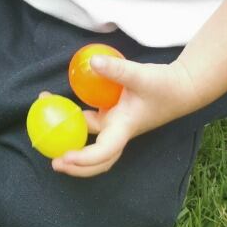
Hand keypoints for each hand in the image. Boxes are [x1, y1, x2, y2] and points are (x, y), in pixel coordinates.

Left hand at [51, 56, 201, 177]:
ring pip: (90, 138)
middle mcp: (117, 130)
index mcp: (124, 128)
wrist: (182, 86)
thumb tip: (93, 62)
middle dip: (75, 165)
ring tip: (45, 126)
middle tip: (52, 162)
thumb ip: (117, 69)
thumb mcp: (141, 75)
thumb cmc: (164, 85)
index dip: (85, 158)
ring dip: (70, 138)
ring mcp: (114, 123)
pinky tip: (56, 104)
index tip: (65, 158)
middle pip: (96, 158)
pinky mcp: (112, 113)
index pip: (104, 151)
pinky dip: (73, 118)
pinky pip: (89, 121)